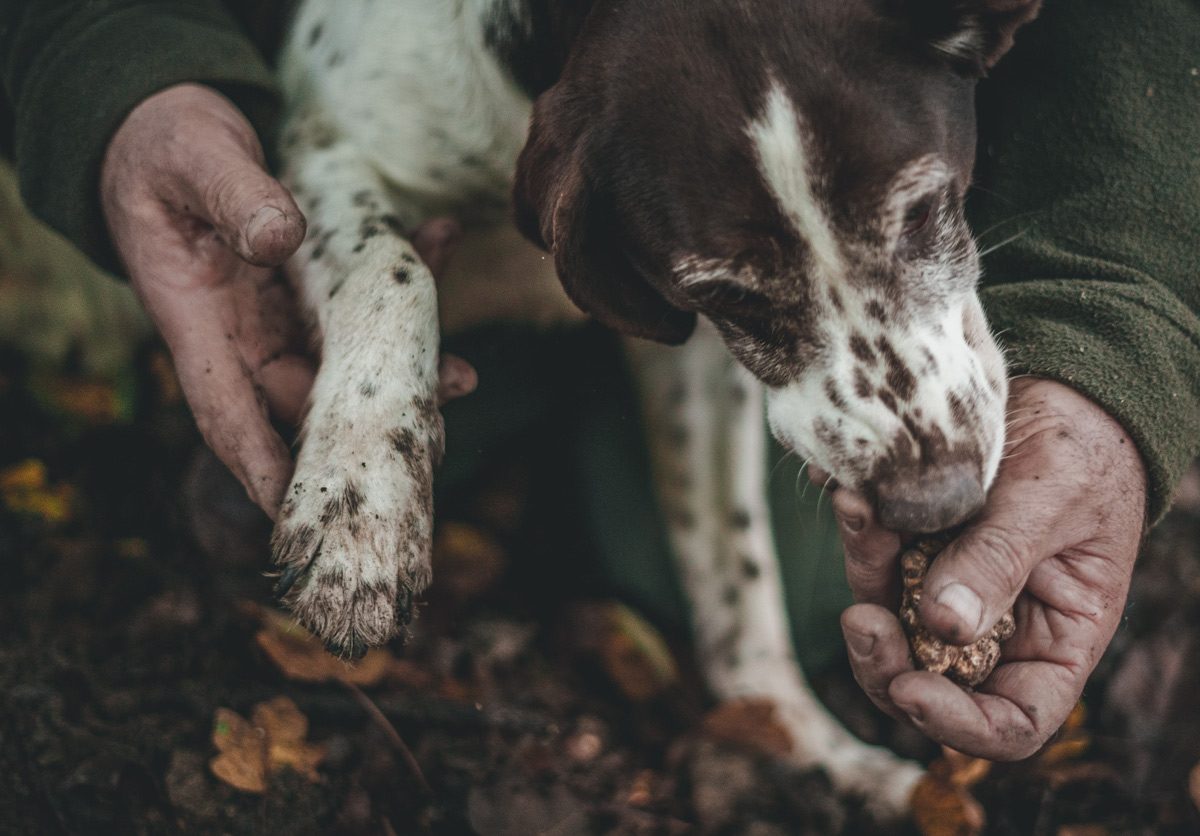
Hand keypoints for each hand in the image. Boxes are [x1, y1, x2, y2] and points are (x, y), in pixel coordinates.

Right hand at [101, 84, 473, 517]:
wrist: (167, 128)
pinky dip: (399, 286)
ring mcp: (276, 316)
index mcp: (196, 320)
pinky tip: (439, 244)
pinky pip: (358, 303)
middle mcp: (240, 333)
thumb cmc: (165, 148)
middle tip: (428, 440)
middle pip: (302, 401)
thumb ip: (234, 197)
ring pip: (343, 361)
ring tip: (460, 373)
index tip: (301, 512)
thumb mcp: (194, 159)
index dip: (263, 465)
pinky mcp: (306, 290)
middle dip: (362, 428)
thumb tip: (279, 239)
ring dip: (400, 367)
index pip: (227, 411)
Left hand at [831, 378, 1146, 758]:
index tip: (911, 689)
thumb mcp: (1052, 503)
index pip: (1010, 721)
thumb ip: (999, 562)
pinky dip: (860, 529)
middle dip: (883, 660)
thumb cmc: (1083, 452)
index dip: (959, 724)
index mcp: (1053, 642)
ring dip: (864, 572)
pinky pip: (876, 555)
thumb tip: (943, 626)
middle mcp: (995, 628)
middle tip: (859, 619)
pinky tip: (848, 489)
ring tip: (857, 509)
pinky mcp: (914, 547)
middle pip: (927, 681)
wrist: (1062, 391)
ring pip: (888, 616)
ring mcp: (947, 588)